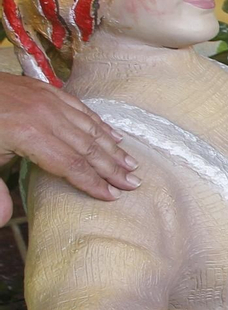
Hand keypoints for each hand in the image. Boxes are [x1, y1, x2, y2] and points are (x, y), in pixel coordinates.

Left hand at [0, 71, 138, 222]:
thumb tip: (2, 219)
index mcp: (31, 135)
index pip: (72, 165)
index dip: (93, 183)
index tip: (113, 197)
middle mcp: (47, 116)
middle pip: (88, 147)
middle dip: (113, 168)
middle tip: (134, 184)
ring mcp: (48, 100)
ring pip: (89, 128)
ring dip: (112, 148)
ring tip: (130, 164)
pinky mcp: (46, 90)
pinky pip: (81, 109)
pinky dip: (100, 124)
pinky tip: (113, 135)